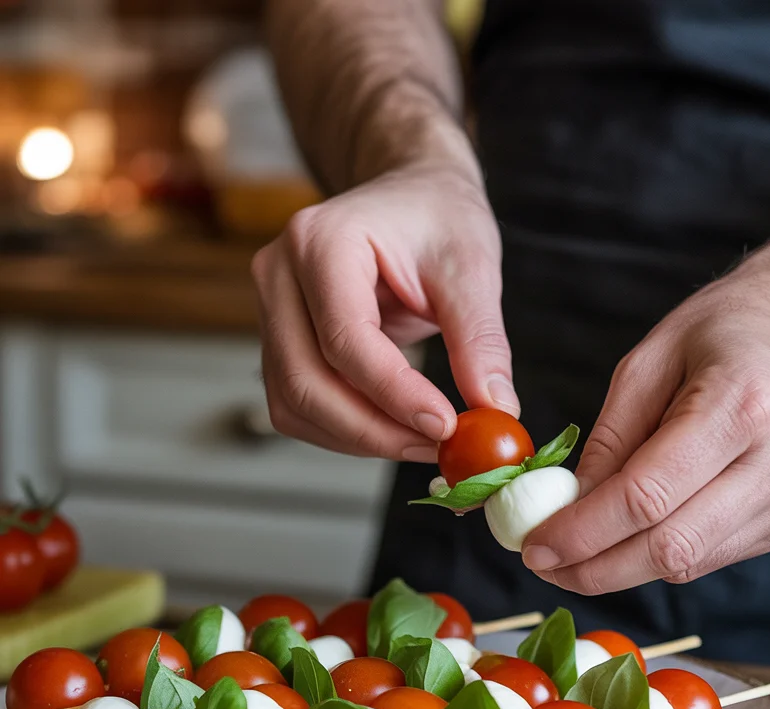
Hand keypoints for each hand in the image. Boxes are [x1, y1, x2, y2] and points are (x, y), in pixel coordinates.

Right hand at [251, 164, 515, 459]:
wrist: (410, 198)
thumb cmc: (437, 217)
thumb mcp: (471, 267)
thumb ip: (480, 339)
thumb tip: (496, 410)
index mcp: (321, 241)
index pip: (345, 338)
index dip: (393, 393)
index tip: (446, 426)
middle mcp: (279, 275)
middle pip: (307, 381)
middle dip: (375, 430)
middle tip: (440, 448)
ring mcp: (272, 311)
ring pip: (296, 404)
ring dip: (359, 439)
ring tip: (426, 442)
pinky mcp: (281, 342)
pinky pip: (300, 406)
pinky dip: (346, 431)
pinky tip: (397, 430)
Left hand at [521, 251, 769, 593]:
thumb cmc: (727, 330)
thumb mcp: (648, 361)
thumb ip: (609, 440)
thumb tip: (568, 509)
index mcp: (743, 405)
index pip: (647, 497)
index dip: (583, 533)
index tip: (535, 547)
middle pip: (671, 547)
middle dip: (596, 568)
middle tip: (548, 566)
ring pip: (692, 562)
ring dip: (626, 567)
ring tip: (581, 552)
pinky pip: (715, 554)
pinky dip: (666, 552)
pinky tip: (639, 534)